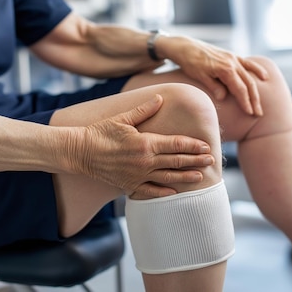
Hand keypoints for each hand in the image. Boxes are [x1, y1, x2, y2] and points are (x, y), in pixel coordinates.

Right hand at [68, 95, 214, 196]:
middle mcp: (145, 161)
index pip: (177, 144)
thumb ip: (144, 110)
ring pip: (168, 178)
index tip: (206, 146)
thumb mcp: (123, 118)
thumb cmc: (100, 132)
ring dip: (186, 177)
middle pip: (177, 161)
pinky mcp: (129, 185)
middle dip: (196, 160)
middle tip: (212, 160)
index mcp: (146, 143)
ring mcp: (138, 175)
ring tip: (201, 176)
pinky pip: (150, 191)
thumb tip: (160, 98)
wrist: (80, 152)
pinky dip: (164, 192)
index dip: (194, 145)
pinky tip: (175, 193)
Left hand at [160, 36, 267, 115]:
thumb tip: (223, 98)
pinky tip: (264, 77)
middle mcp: (232, 62)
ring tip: (259, 104)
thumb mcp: (199, 76)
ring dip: (255, 91)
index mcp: (225, 69)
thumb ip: (213, 86)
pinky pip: (248, 63)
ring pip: (249, 76)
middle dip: (253, 100)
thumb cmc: (190, 62)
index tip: (250, 113)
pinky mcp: (232, 56)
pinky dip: (257, 70)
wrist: (186, 46)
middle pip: (247, 84)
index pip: (239, 89)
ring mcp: (233, 58)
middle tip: (258, 114)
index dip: (245, 102)